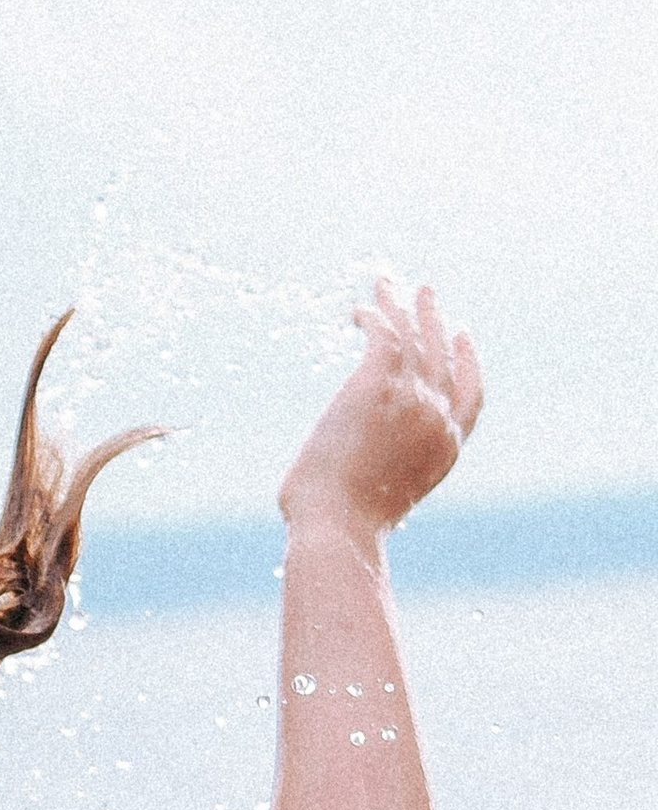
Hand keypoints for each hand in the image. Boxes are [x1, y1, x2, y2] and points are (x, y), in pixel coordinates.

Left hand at [278, 279, 481, 545]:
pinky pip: (384, 336)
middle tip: (427, 292)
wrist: (339, 526)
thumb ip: (382, 475)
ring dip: (403, 306)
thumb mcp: (377, 501)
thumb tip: (351, 476)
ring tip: (390, 281)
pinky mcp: (378, 384)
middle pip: (443, 356)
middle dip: (435, 321)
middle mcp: (436, 418)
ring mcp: (411, 399)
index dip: (468, 362)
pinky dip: (374, 318)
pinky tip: (358, 309)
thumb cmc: (345, 528)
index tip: (463, 336)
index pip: (470, 396)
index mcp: (445, 449)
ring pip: (414, 337)